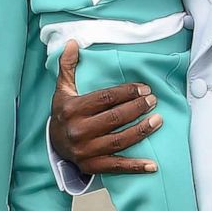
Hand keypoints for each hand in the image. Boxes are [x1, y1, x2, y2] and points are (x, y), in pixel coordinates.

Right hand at [47, 39, 160, 174]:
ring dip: (141, 131)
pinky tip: (153, 165)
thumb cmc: (63, 113)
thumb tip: (72, 43)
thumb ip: (68, 66)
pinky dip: (135, 167)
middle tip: (153, 100)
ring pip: (118, 141)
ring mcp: (85, 150)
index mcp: (72, 109)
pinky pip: (116, 167)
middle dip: (137, 108)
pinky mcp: (91, 166)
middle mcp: (78, 131)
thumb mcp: (62, 90)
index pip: (105, 98)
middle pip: (114, 118)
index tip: (143, 88)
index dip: (127, 92)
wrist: (53, 144)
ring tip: (158, 120)